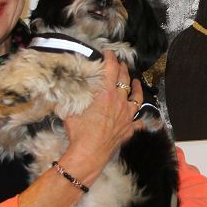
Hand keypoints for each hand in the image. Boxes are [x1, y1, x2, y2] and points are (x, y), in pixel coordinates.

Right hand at [60, 54, 144, 184]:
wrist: (89, 154)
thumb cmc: (79, 132)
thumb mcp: (70, 110)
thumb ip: (72, 96)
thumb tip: (66, 87)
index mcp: (106, 94)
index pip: (111, 70)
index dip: (111, 58)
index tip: (109, 52)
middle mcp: (120, 102)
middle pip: (125, 81)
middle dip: (123, 70)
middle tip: (121, 64)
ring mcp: (127, 116)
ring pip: (137, 98)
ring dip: (137, 88)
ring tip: (136, 82)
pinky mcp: (129, 129)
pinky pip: (138, 122)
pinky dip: (139, 119)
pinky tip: (141, 118)